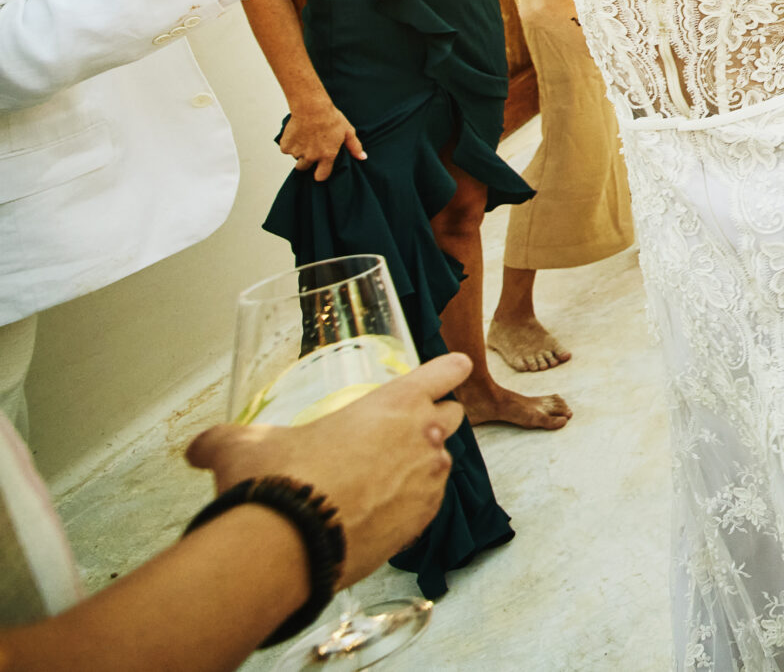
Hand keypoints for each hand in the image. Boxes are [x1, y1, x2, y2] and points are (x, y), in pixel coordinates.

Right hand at [187, 353, 470, 584]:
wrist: (286, 548)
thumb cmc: (277, 483)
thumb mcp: (245, 447)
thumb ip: (225, 440)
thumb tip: (196, 450)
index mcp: (395, 404)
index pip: (443, 371)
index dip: (449, 367)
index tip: (457, 365)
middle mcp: (423, 438)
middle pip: (452, 416)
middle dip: (437, 417)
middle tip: (408, 427)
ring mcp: (428, 484)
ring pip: (442, 464)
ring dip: (422, 465)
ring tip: (385, 476)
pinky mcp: (421, 526)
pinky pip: (427, 507)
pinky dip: (411, 506)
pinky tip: (380, 513)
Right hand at [279, 99, 364, 180]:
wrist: (311, 106)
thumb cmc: (330, 118)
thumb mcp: (347, 131)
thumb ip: (354, 147)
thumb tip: (363, 157)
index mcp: (327, 155)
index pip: (321, 176)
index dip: (321, 174)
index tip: (320, 169)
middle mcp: (311, 156)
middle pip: (304, 168)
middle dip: (306, 162)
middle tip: (311, 148)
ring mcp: (297, 152)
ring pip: (296, 157)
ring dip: (299, 151)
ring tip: (306, 137)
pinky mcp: (286, 146)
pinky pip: (286, 149)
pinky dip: (290, 143)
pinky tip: (297, 133)